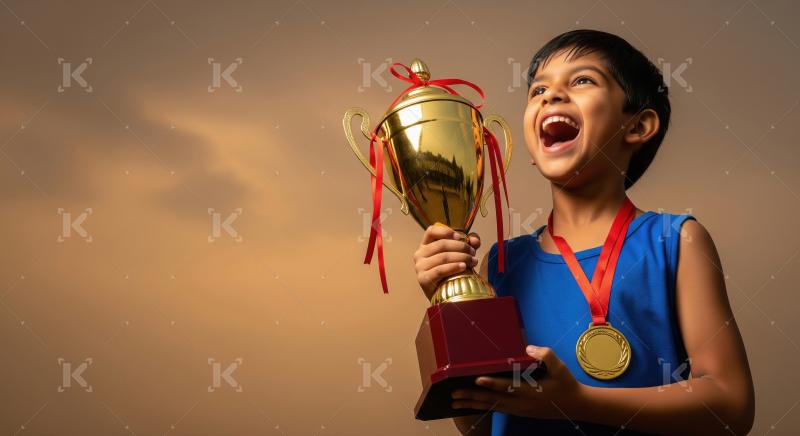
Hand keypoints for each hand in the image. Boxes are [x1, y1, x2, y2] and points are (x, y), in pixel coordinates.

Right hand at [413, 223, 480, 299]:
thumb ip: (468, 244)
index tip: (459, 236)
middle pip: (441, 245)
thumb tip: (475, 240)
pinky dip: (453, 267)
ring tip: (473, 261)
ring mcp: (420, 267)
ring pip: (443, 257)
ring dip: (461, 257)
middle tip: (473, 252)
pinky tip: (464, 267)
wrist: (445, 295)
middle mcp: (419, 254)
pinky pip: (440, 270)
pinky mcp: (423, 279)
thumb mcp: (460, 255)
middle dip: (461, 247)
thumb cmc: (451, 272)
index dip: (445, 231)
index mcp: (426, 245)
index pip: (431, 231)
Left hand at [451, 345, 587, 419]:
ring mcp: (518, 409)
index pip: (507, 386)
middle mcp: (521, 402)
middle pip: (492, 399)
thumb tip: (528, 348)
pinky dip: (482, 407)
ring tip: (455, 403)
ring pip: (491, 406)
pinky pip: (497, 409)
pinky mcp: (518, 412)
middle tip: (454, 394)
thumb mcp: (560, 367)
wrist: (575, 406)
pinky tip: (472, 405)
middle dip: (471, 396)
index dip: (491, 383)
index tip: (476, 380)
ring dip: (472, 404)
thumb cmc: (565, 384)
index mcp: (530, 391)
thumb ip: (545, 355)